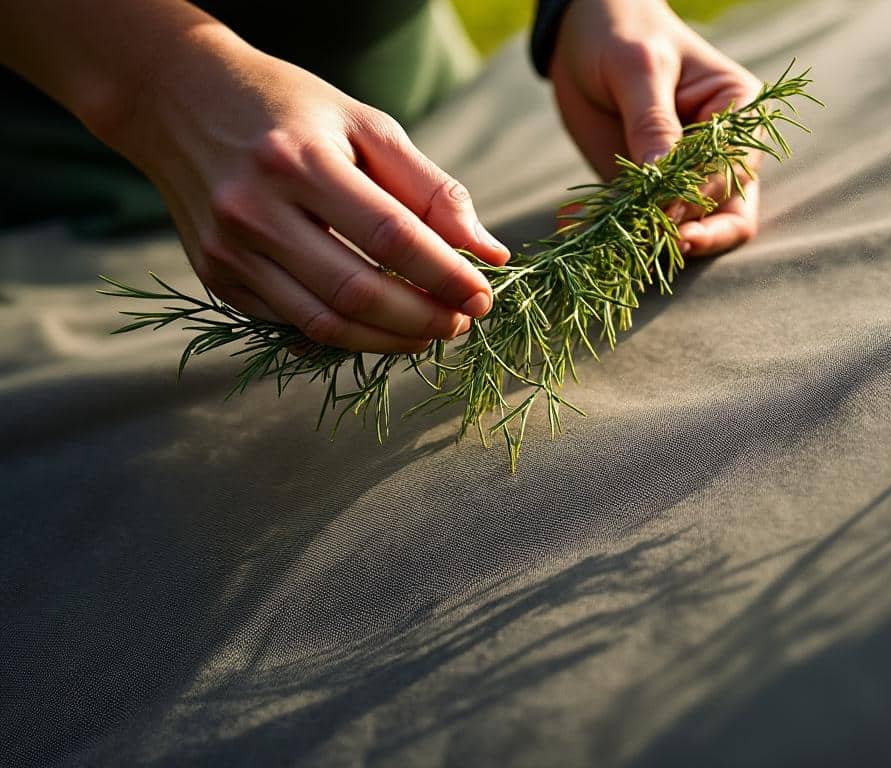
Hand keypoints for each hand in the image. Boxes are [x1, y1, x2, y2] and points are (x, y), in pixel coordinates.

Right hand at [105, 23, 508, 353]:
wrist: (178, 98)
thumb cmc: (290, 109)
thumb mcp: (366, 125)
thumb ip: (431, 189)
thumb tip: (489, 251)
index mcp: (299, 160)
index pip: (391, 236)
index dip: (446, 274)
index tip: (484, 294)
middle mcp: (254, 209)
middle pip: (357, 291)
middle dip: (424, 317)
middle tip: (463, 321)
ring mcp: (228, 249)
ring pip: (324, 322)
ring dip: (390, 338)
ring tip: (432, 330)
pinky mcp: (216, 276)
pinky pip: (294, 323)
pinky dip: (347, 333)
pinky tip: (381, 324)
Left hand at [549, 0, 763, 256]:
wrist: (580, 35)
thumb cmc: (622, 32)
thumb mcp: (638, 67)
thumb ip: (653, 123)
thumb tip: (663, 183)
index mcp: (738, 116)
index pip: (733, 173)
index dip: (699, 198)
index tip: (660, 209)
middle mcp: (723, 155)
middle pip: (727, 216)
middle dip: (685, 234)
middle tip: (645, 245)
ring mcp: (687, 179)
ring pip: (687, 232)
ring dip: (642, 240)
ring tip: (594, 230)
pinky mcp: (650, 193)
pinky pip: (641, 227)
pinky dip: (611, 232)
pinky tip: (571, 221)